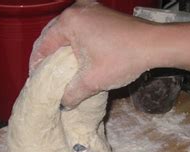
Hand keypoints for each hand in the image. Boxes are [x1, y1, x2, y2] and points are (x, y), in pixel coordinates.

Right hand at [29, 0, 154, 108]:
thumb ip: (72, 93)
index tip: (35, 79)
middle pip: (52, 34)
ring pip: (67, 31)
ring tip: (59, 67)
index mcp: (69, 22)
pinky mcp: (103, 14)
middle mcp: (77, 11)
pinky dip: (75, 41)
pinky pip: (81, 28)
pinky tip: (77, 56)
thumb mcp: (92, 81)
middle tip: (44, 74)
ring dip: (61, 48)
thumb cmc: (123, 59)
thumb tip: (63, 103)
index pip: (43, 44)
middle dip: (47, 55)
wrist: (154, 45)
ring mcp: (91, 9)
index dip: (36, 64)